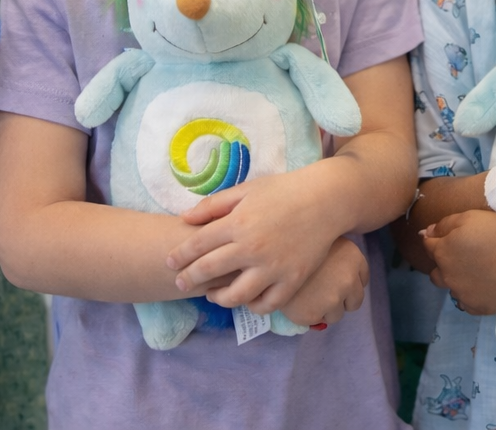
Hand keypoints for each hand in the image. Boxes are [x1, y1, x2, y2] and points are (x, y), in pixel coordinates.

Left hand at [166, 166, 338, 313]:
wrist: (325, 200)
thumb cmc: (283, 191)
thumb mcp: (247, 189)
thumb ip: (215, 205)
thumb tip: (186, 218)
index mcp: (238, 223)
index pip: (198, 245)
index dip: (179, 256)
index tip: (169, 263)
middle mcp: (252, 248)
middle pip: (209, 271)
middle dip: (189, 279)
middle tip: (181, 283)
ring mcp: (273, 267)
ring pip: (236, 296)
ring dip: (218, 298)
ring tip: (212, 295)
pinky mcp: (292, 280)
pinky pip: (267, 304)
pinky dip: (253, 306)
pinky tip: (246, 299)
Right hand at [277, 237, 367, 327]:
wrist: (266, 255)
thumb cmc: (293, 242)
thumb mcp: (319, 241)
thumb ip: (334, 255)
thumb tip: (342, 275)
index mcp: (353, 257)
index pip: (363, 278)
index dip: (349, 280)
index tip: (335, 279)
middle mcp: (348, 278)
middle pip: (356, 299)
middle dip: (341, 298)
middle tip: (321, 290)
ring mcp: (333, 298)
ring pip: (338, 314)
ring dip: (326, 309)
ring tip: (308, 295)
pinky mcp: (315, 314)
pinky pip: (320, 321)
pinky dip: (312, 315)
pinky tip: (300, 301)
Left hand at [422, 209, 495, 314]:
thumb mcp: (470, 217)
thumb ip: (444, 225)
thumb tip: (427, 233)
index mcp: (443, 252)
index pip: (428, 246)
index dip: (436, 239)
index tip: (448, 238)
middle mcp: (448, 277)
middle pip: (436, 272)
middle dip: (444, 264)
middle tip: (465, 257)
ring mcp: (463, 296)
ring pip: (453, 288)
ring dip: (459, 280)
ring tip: (480, 271)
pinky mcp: (479, 309)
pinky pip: (467, 303)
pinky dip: (472, 295)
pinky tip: (487, 285)